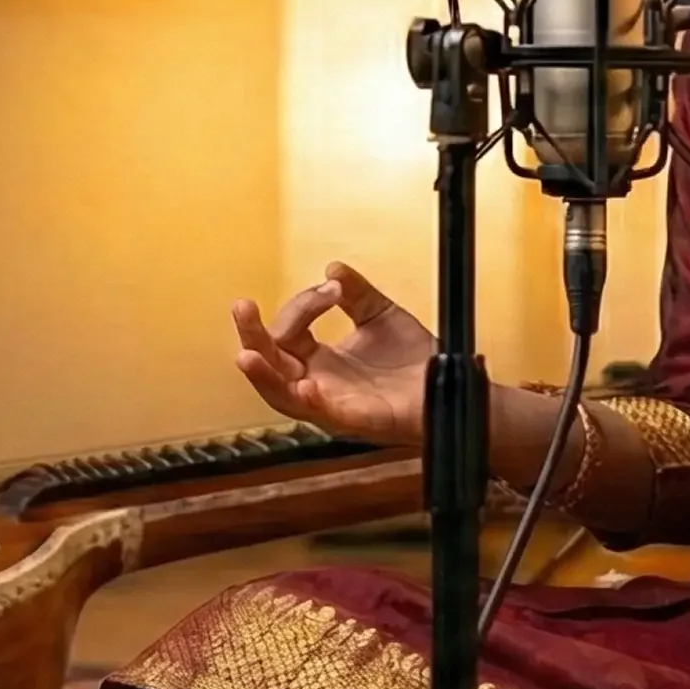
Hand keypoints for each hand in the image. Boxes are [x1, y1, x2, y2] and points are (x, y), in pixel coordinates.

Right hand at [232, 262, 434, 445]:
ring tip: (247, 354)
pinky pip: (324, 416)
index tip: (333, 285)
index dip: (304, 303)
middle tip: (242, 306)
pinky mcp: (354, 420)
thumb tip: (332, 267)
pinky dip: (311, 402)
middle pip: (270, 363)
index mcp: (319, 360)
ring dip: (263, 374)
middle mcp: (317, 382)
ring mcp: (331, 404)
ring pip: (281, 395)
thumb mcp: (381, 315)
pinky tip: (306, 385)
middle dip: (252, 335)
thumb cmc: (413, 361)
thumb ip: (356, 293)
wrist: (447, 384)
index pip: (288, 330)